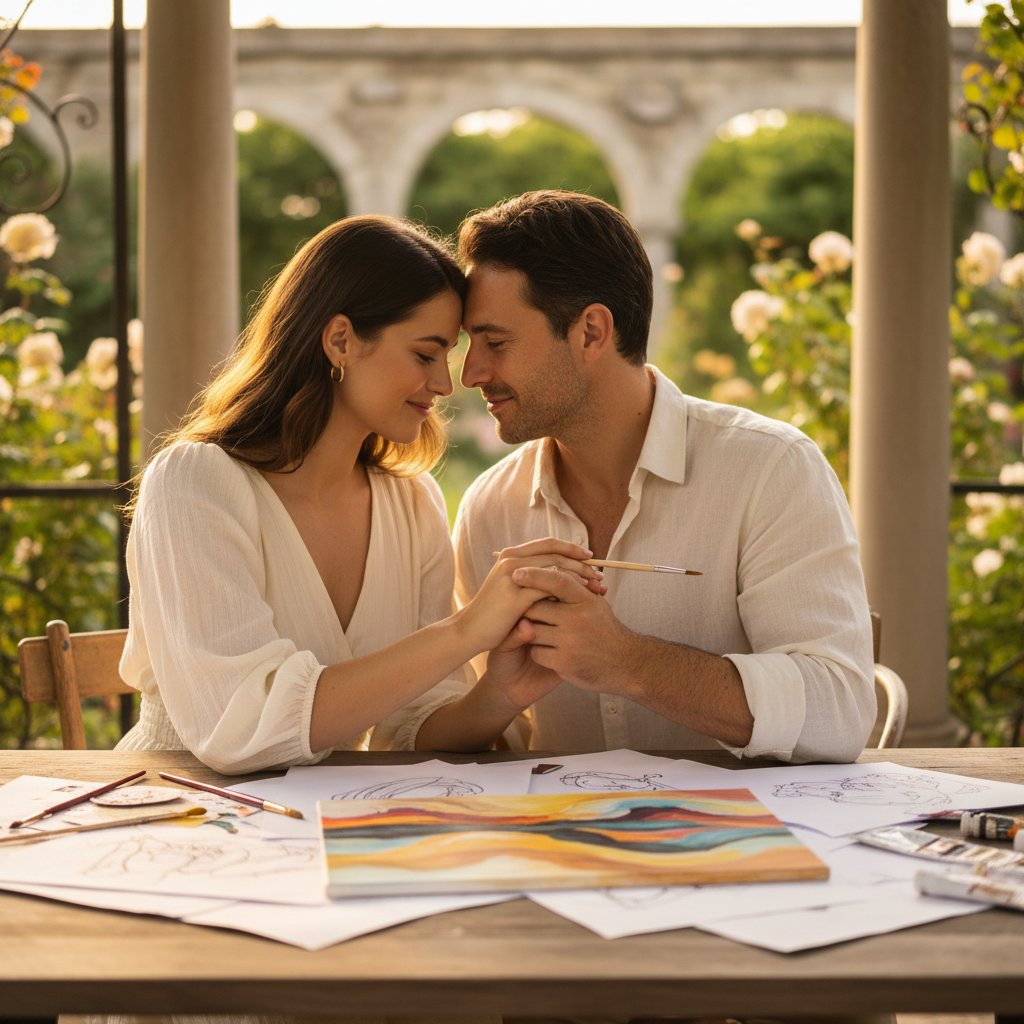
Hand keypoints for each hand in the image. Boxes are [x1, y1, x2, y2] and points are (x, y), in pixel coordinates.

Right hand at [456, 538, 602, 653]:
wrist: (469, 632)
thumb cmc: (494, 613)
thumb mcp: (512, 589)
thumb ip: (532, 578)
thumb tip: (559, 571)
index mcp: (511, 555)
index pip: (548, 544)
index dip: (571, 549)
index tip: (590, 557)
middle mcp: (512, 560)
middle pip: (555, 553)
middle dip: (580, 563)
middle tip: (599, 573)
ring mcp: (513, 576)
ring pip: (555, 568)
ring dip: (579, 575)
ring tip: (596, 585)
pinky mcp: (516, 596)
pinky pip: (549, 588)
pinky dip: (568, 590)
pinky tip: (581, 598)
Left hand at [510, 565, 635, 692]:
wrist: (623, 664)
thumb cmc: (603, 629)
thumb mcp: (595, 604)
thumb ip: (575, 587)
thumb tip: (550, 564)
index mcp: (586, 600)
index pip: (558, 581)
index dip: (536, 575)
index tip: (517, 573)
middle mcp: (578, 619)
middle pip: (537, 607)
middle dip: (529, 610)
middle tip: (528, 614)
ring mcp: (570, 641)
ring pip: (533, 630)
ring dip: (533, 632)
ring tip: (543, 634)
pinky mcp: (564, 662)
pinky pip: (536, 652)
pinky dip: (538, 652)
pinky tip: (549, 651)